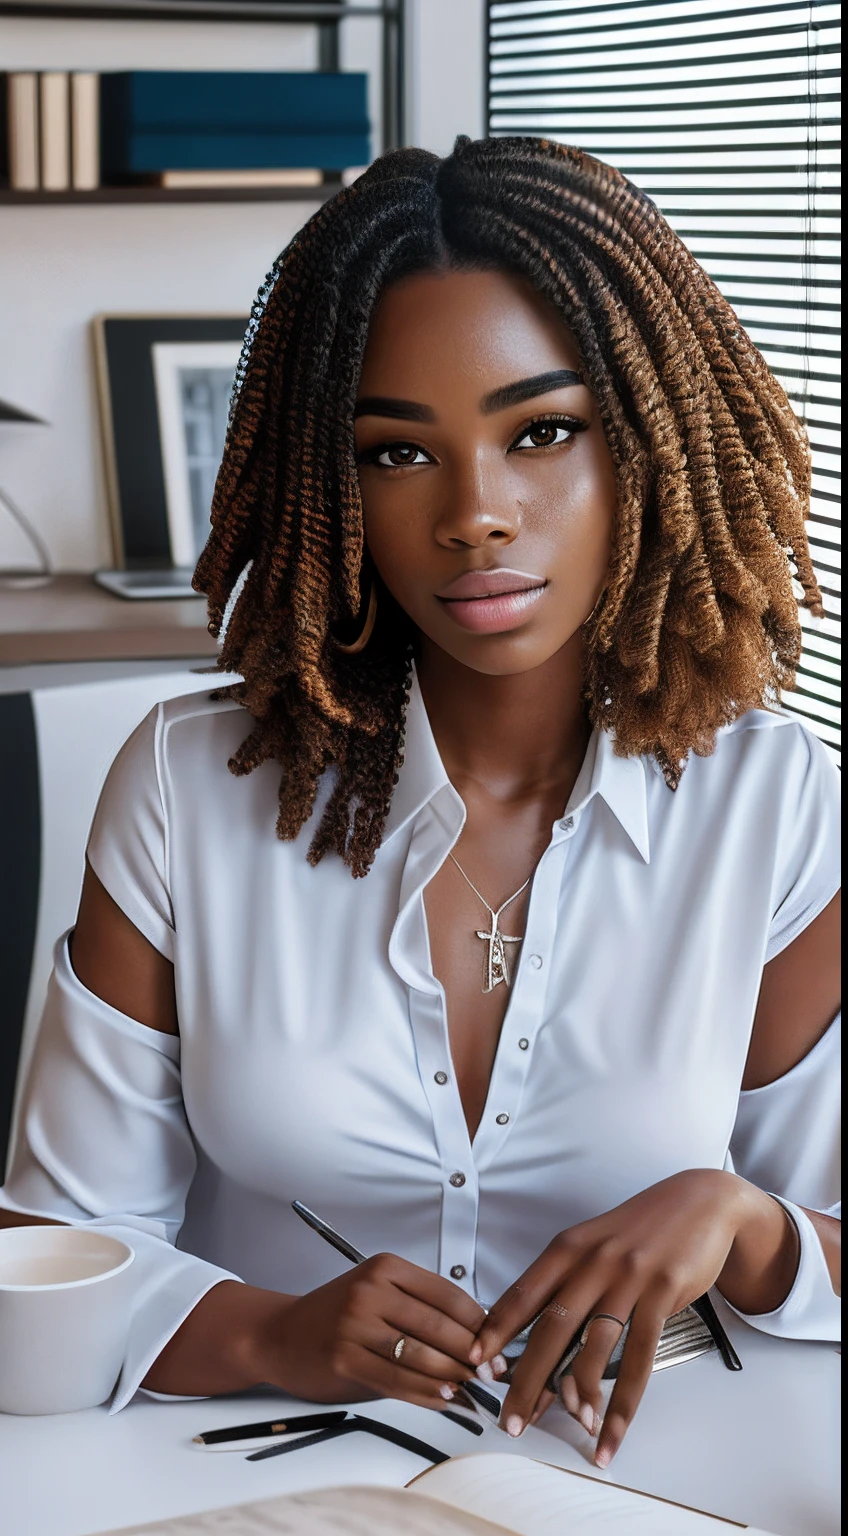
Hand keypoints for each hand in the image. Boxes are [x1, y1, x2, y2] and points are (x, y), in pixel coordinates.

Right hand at [248, 1253, 486, 1410]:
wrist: (278, 1335)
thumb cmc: (335, 1319)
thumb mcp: (377, 1298)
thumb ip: (420, 1314)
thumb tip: (476, 1342)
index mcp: (385, 1268)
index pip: (448, 1295)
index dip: (480, 1325)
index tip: (498, 1347)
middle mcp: (370, 1290)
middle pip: (438, 1326)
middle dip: (473, 1356)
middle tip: (493, 1375)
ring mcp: (354, 1324)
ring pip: (420, 1355)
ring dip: (453, 1378)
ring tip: (472, 1391)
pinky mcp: (343, 1358)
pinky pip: (396, 1380)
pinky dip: (426, 1393)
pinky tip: (443, 1399)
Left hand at [470, 1170, 763, 1465]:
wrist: (699, 1202)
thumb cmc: (639, 1230)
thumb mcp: (595, 1244)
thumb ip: (569, 1284)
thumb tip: (542, 1340)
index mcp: (568, 1247)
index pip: (522, 1294)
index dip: (495, 1331)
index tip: (475, 1363)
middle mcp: (592, 1262)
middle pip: (551, 1330)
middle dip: (527, 1381)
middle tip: (511, 1420)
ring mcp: (628, 1278)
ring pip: (592, 1349)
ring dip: (579, 1396)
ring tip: (572, 1428)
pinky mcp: (662, 1295)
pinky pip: (638, 1359)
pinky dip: (623, 1403)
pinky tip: (611, 1430)